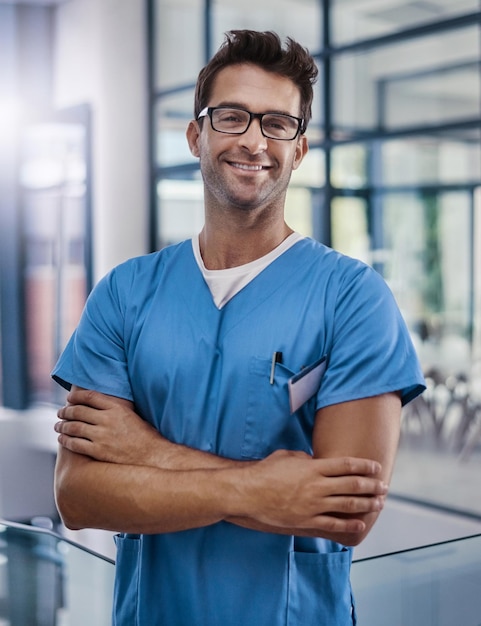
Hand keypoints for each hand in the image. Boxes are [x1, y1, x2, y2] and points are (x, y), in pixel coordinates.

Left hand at [55, 388, 162, 466]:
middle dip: (66, 411)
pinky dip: (66, 441)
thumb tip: (101, 406)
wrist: (152, 456)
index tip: (70, 399)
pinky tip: (62, 440)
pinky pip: (76, 444)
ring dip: (63, 426)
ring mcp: (102, 436)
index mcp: (117, 408)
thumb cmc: (145, 437)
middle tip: (60, 413)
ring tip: (58, 426)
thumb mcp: (133, 416)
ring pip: (74, 427)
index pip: (91, 397)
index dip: (77, 397)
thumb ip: (117, 410)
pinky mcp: (98, 451)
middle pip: (79, 411)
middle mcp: (108, 420)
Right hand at [234, 450, 386, 534]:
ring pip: (347, 505)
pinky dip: (348, 524)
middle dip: (371, 485)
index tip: (376, 467)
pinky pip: (333, 524)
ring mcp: (313, 504)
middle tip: (384, 486)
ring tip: (378, 503)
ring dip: (366, 504)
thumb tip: (318, 462)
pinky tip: (360, 523)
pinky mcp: (306, 520)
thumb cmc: (266, 471)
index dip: (364, 466)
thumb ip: (307, 459)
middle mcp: (316, 486)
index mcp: (313, 467)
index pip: (346, 465)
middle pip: (352, 485)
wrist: (249, 493)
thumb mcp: (288, 457)